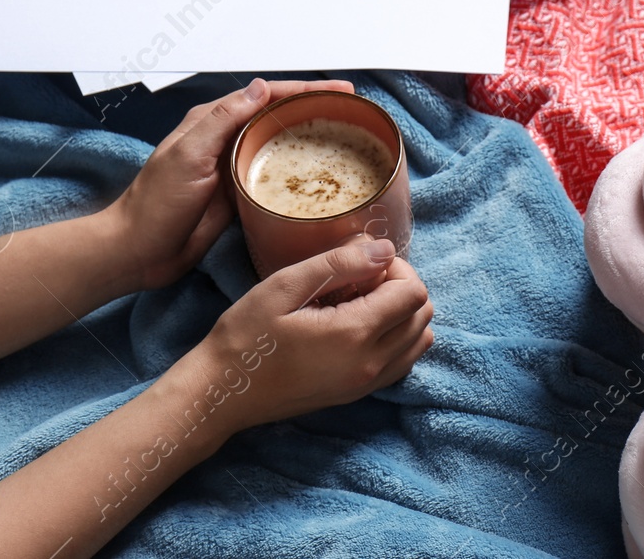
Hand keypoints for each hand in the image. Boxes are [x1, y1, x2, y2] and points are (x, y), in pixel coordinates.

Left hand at [101, 77, 355, 290]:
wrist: (138, 251)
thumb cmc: (156, 204)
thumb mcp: (188, 155)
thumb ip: (223, 120)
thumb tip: (261, 87)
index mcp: (212, 122)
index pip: (267, 95)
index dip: (305, 90)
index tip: (340, 92)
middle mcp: (226, 139)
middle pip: (279, 115)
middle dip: (316, 108)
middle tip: (353, 111)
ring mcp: (234, 167)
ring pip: (280, 143)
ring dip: (311, 136)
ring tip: (347, 136)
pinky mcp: (240, 195)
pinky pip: (275, 175)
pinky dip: (300, 169)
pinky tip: (321, 175)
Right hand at [181, 238, 434, 432]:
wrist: (221, 393)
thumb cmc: (245, 335)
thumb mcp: (286, 286)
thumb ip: (340, 263)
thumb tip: (385, 249)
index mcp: (355, 335)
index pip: (413, 292)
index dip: (396, 268)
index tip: (362, 264)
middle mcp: (370, 364)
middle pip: (422, 316)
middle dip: (401, 288)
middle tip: (360, 279)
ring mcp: (366, 385)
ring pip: (418, 341)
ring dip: (402, 314)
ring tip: (361, 301)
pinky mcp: (357, 395)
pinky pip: (402, 363)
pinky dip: (397, 340)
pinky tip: (361, 326)